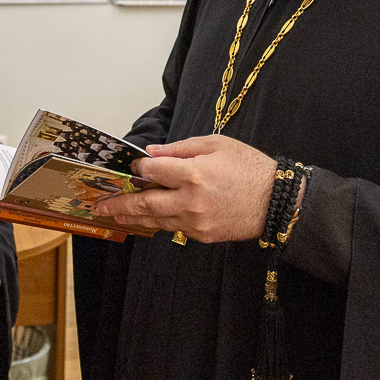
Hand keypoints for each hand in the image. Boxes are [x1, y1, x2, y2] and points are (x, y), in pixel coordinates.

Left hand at [94, 134, 275, 243]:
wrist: (277, 201)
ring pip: (156, 220)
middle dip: (121, 202)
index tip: (132, 167)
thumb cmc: (249, 167)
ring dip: (133, 216)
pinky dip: (159, 222)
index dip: (140, 168)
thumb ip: (180, 148)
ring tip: (115, 214)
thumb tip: (151, 154)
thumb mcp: (216, 144)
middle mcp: (190, 200)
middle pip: (146, 202)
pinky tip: (147, 219)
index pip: (153, 170)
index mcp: (194, 173)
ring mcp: (196, 221)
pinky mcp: (203, 235)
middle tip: (101, 204)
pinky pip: (175, 228)